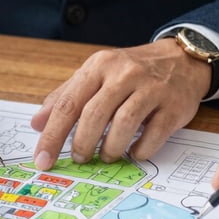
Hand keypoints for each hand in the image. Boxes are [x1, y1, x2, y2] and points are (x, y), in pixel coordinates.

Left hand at [30, 38, 210, 169]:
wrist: (181, 59)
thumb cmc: (131, 71)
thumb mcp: (95, 75)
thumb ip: (65, 97)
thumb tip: (37, 123)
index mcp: (99, 66)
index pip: (68, 103)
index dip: (52, 135)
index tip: (43, 159)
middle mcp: (124, 74)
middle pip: (94, 114)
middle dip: (82, 144)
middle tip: (80, 158)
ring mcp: (151, 89)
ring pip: (123, 124)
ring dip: (110, 148)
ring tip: (107, 156)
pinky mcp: (173, 105)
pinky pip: (153, 134)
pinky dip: (140, 150)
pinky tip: (134, 152)